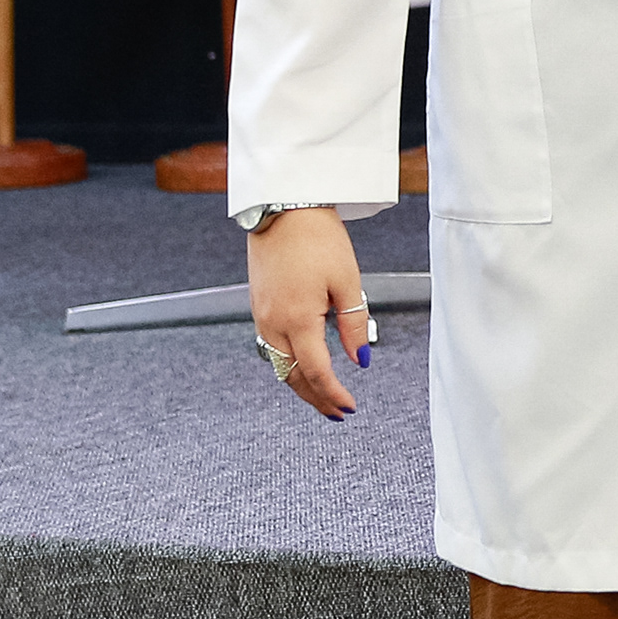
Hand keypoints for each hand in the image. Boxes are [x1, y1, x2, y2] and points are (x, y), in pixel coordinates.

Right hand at [248, 206, 369, 420]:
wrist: (283, 206)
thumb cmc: (318, 238)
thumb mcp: (347, 282)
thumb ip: (354, 325)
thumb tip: (359, 360)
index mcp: (298, 319)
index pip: (317, 372)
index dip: (334, 394)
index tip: (350, 407)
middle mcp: (273, 322)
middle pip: (293, 376)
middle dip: (316, 398)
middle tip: (336, 412)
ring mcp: (261, 314)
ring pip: (278, 363)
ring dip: (299, 383)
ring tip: (321, 395)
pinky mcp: (258, 304)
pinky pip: (270, 345)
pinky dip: (287, 362)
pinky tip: (302, 364)